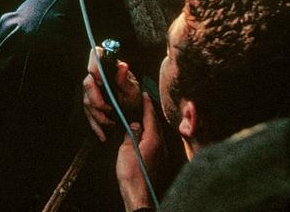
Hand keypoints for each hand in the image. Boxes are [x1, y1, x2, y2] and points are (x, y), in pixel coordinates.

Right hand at [81, 47, 141, 140]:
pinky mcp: (90, 105)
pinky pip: (88, 115)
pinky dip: (96, 126)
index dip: (95, 66)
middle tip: (108, 108)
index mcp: (108, 67)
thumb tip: (122, 66)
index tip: (101, 80)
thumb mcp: (133, 90)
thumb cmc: (134, 98)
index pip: (95, 56)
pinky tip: (103, 135)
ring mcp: (92, 91)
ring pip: (87, 101)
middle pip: (88, 83)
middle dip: (97, 99)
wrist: (135, 114)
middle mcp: (97, 77)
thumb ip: (125, 80)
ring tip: (111, 123)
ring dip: (98, 115)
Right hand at [116, 93, 163, 211]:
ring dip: (151, 124)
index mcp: (153, 140)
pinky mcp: (160, 163)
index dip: (146, 105)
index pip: (151, 117)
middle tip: (143, 103)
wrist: (140, 195)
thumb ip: (131, 134)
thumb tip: (135, 124)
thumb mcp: (126, 150)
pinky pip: (157, 142)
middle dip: (150, 113)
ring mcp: (162, 155)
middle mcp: (161, 146)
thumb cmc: (132, 174)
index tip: (143, 95)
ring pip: (157, 134)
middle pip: (156, 125)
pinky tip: (145, 136)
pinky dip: (151, 134)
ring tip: (143, 117)